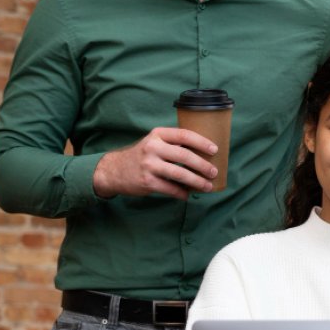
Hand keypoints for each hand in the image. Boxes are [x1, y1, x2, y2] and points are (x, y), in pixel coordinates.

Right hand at [92, 127, 217, 199]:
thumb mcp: (154, 142)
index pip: (184, 135)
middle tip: (213, 172)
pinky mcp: (147, 181)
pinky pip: (170, 188)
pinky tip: (187, 195)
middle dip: (203, 165)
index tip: (214, 150)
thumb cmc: (142, 155)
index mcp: (158, 134)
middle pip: (184, 156)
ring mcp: (149, 165)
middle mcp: (153, 147)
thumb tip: (203, 153)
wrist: (114, 170)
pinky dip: (181, 193)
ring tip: (207, 186)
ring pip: (179, 174)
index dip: (201, 142)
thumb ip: (173, 144)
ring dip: (196, 182)